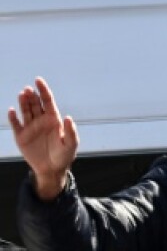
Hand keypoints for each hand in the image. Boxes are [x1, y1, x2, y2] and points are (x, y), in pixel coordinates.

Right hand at [9, 77, 77, 199]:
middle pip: (35, 104)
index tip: (38, 80)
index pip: (48, 101)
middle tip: (29, 90)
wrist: (52, 170)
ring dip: (23, 103)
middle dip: (32, 96)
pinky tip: (12, 112)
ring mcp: (30, 127)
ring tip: (22, 95)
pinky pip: (16, 124)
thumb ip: (71, 132)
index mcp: (53, 120)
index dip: (43, 90)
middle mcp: (41, 121)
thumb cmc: (64, 156)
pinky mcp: (21, 135)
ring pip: (25, 111)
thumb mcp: (71, 145)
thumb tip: (68, 117)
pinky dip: (13, 118)